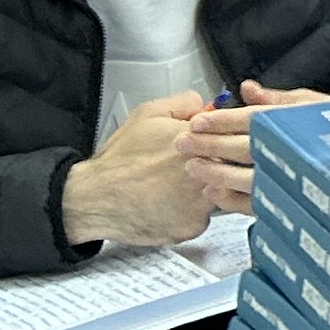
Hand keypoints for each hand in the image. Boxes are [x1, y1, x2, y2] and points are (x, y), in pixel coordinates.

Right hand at [60, 94, 218, 246]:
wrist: (95, 198)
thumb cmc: (119, 160)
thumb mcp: (149, 114)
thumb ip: (185, 103)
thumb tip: (208, 106)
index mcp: (200, 141)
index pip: (235, 136)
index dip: (226, 139)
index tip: (216, 142)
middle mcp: (206, 171)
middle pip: (232, 165)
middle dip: (219, 163)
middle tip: (191, 166)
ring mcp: (202, 201)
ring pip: (220, 192)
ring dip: (206, 189)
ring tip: (174, 185)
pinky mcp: (194, 225)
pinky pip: (204, 216)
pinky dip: (191, 212)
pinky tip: (169, 204)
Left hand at [191, 81, 329, 214]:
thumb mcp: (312, 105)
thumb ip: (278, 98)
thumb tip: (248, 88)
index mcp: (292, 123)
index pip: (251, 119)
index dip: (222, 120)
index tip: (197, 121)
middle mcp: (288, 150)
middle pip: (242, 147)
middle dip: (209, 145)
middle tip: (182, 143)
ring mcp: (288, 178)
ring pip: (246, 177)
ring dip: (216, 172)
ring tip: (193, 169)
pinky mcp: (289, 201)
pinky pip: (257, 203)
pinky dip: (234, 200)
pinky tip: (214, 193)